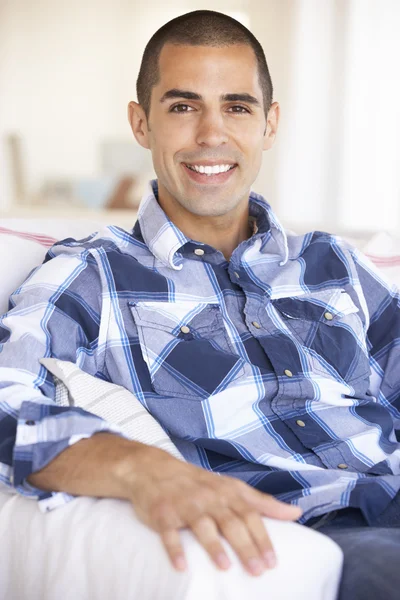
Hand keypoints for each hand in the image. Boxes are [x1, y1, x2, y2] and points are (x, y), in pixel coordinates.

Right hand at [124, 445, 301, 575]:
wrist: (152, 468)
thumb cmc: (198, 483)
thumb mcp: (230, 487)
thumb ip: (262, 502)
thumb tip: (296, 512)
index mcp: (226, 491)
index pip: (249, 514)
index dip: (262, 537)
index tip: (273, 561)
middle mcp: (208, 497)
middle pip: (230, 522)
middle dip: (245, 546)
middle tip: (257, 571)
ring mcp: (184, 504)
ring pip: (201, 525)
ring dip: (213, 545)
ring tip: (225, 567)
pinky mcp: (162, 512)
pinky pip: (168, 531)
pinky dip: (174, 548)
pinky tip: (181, 566)